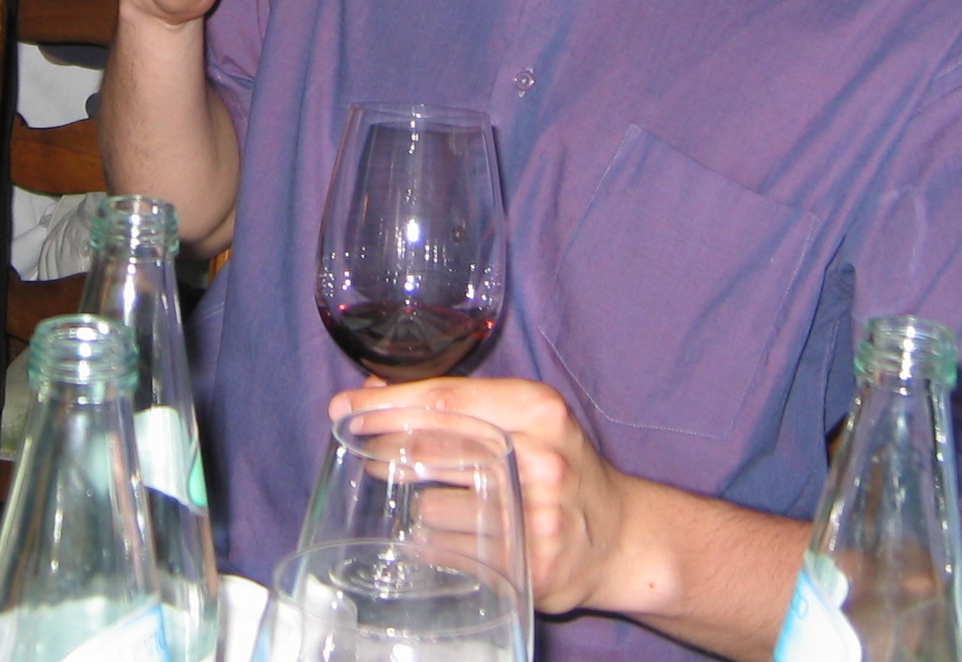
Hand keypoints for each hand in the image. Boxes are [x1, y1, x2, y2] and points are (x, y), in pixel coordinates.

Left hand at [333, 377, 629, 615]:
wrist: (618, 536)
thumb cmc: (557, 465)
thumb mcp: (521, 417)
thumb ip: (454, 402)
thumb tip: (370, 394)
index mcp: (537, 409)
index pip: (442, 401)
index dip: (383, 406)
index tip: (342, 410)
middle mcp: (541, 458)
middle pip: (431, 448)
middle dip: (385, 453)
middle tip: (366, 455)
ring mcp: (537, 516)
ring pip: (431, 508)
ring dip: (420, 509)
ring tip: (446, 506)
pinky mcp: (529, 567)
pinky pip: (448, 552)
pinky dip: (435, 545)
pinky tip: (451, 537)